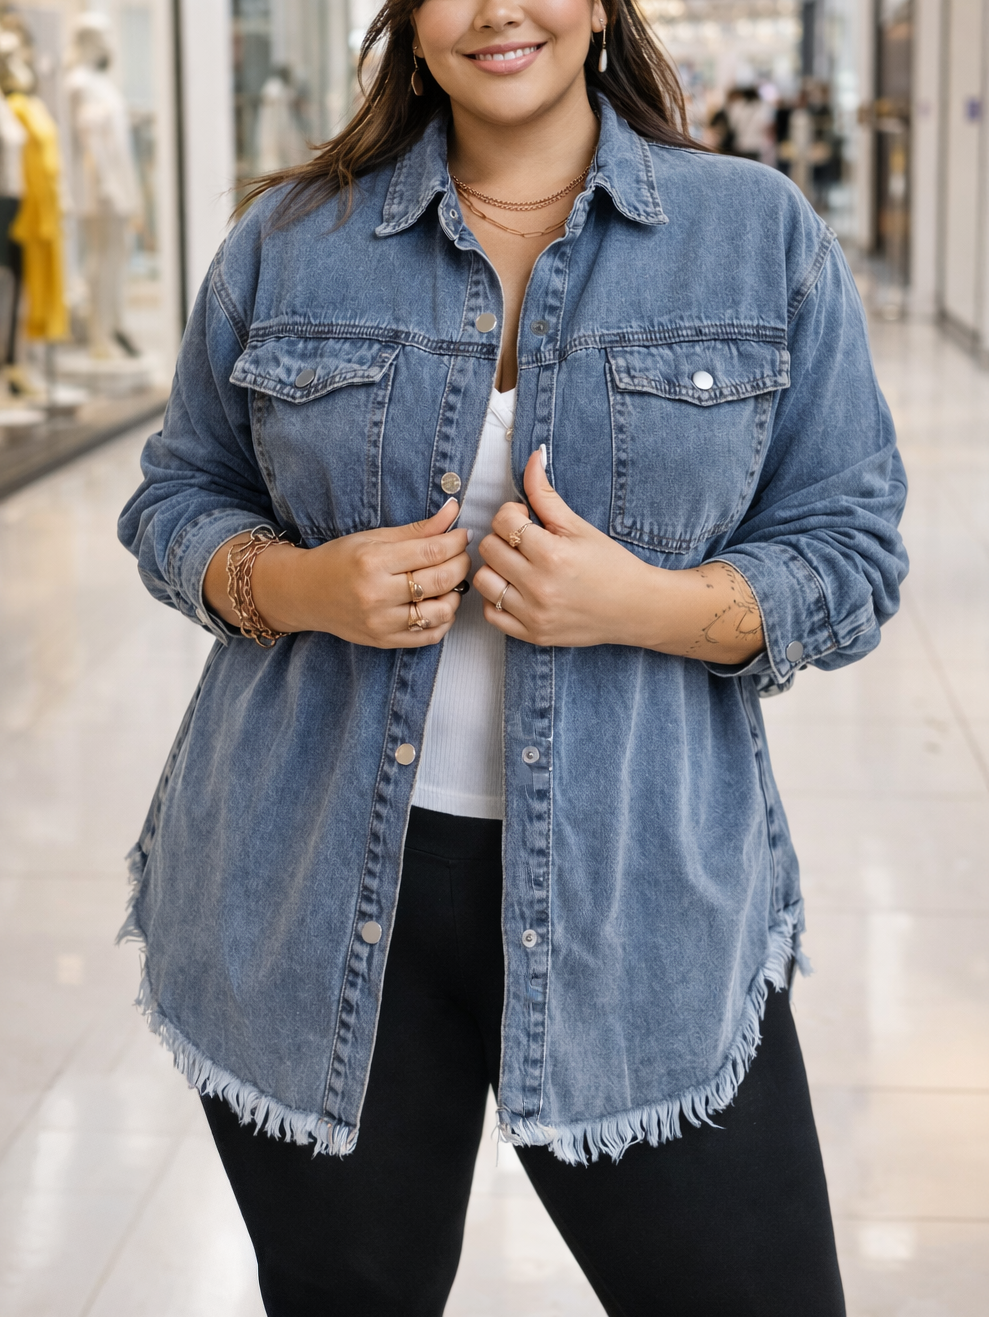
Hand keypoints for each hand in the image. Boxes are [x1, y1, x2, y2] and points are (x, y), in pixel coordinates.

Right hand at [204, 499, 471, 647]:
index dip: (455, 542)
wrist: (305, 593)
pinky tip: (439, 604)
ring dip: (455, 595)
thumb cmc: (340, 560)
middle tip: (461, 556)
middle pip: (440, 580)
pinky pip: (429, 636)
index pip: (431, 551)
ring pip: (440, 612)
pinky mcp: (384, 641)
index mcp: (373, 561)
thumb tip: (454, 510)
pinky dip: (444, 620)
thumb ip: (417, 529)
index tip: (462, 536)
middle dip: (460, 565)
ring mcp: (381, 622)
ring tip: (450, 583)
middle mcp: (377, 594)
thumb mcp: (374, 537)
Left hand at [474, 452, 764, 662]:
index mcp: (552, 554)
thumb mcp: (578, 526)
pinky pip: (491, 613)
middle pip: (488, 549)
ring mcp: (533, 614)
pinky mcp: (531, 634)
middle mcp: (539, 586)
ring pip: (484, 581)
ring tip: (517, 566)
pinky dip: (497, 599)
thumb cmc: (610, 564)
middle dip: (503, 539)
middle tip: (524, 542)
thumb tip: (532, 457)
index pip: (503, 521)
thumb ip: (546, 494)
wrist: (635, 608)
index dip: (513, 514)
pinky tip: (516, 589)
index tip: (528, 520)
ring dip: (496, 569)